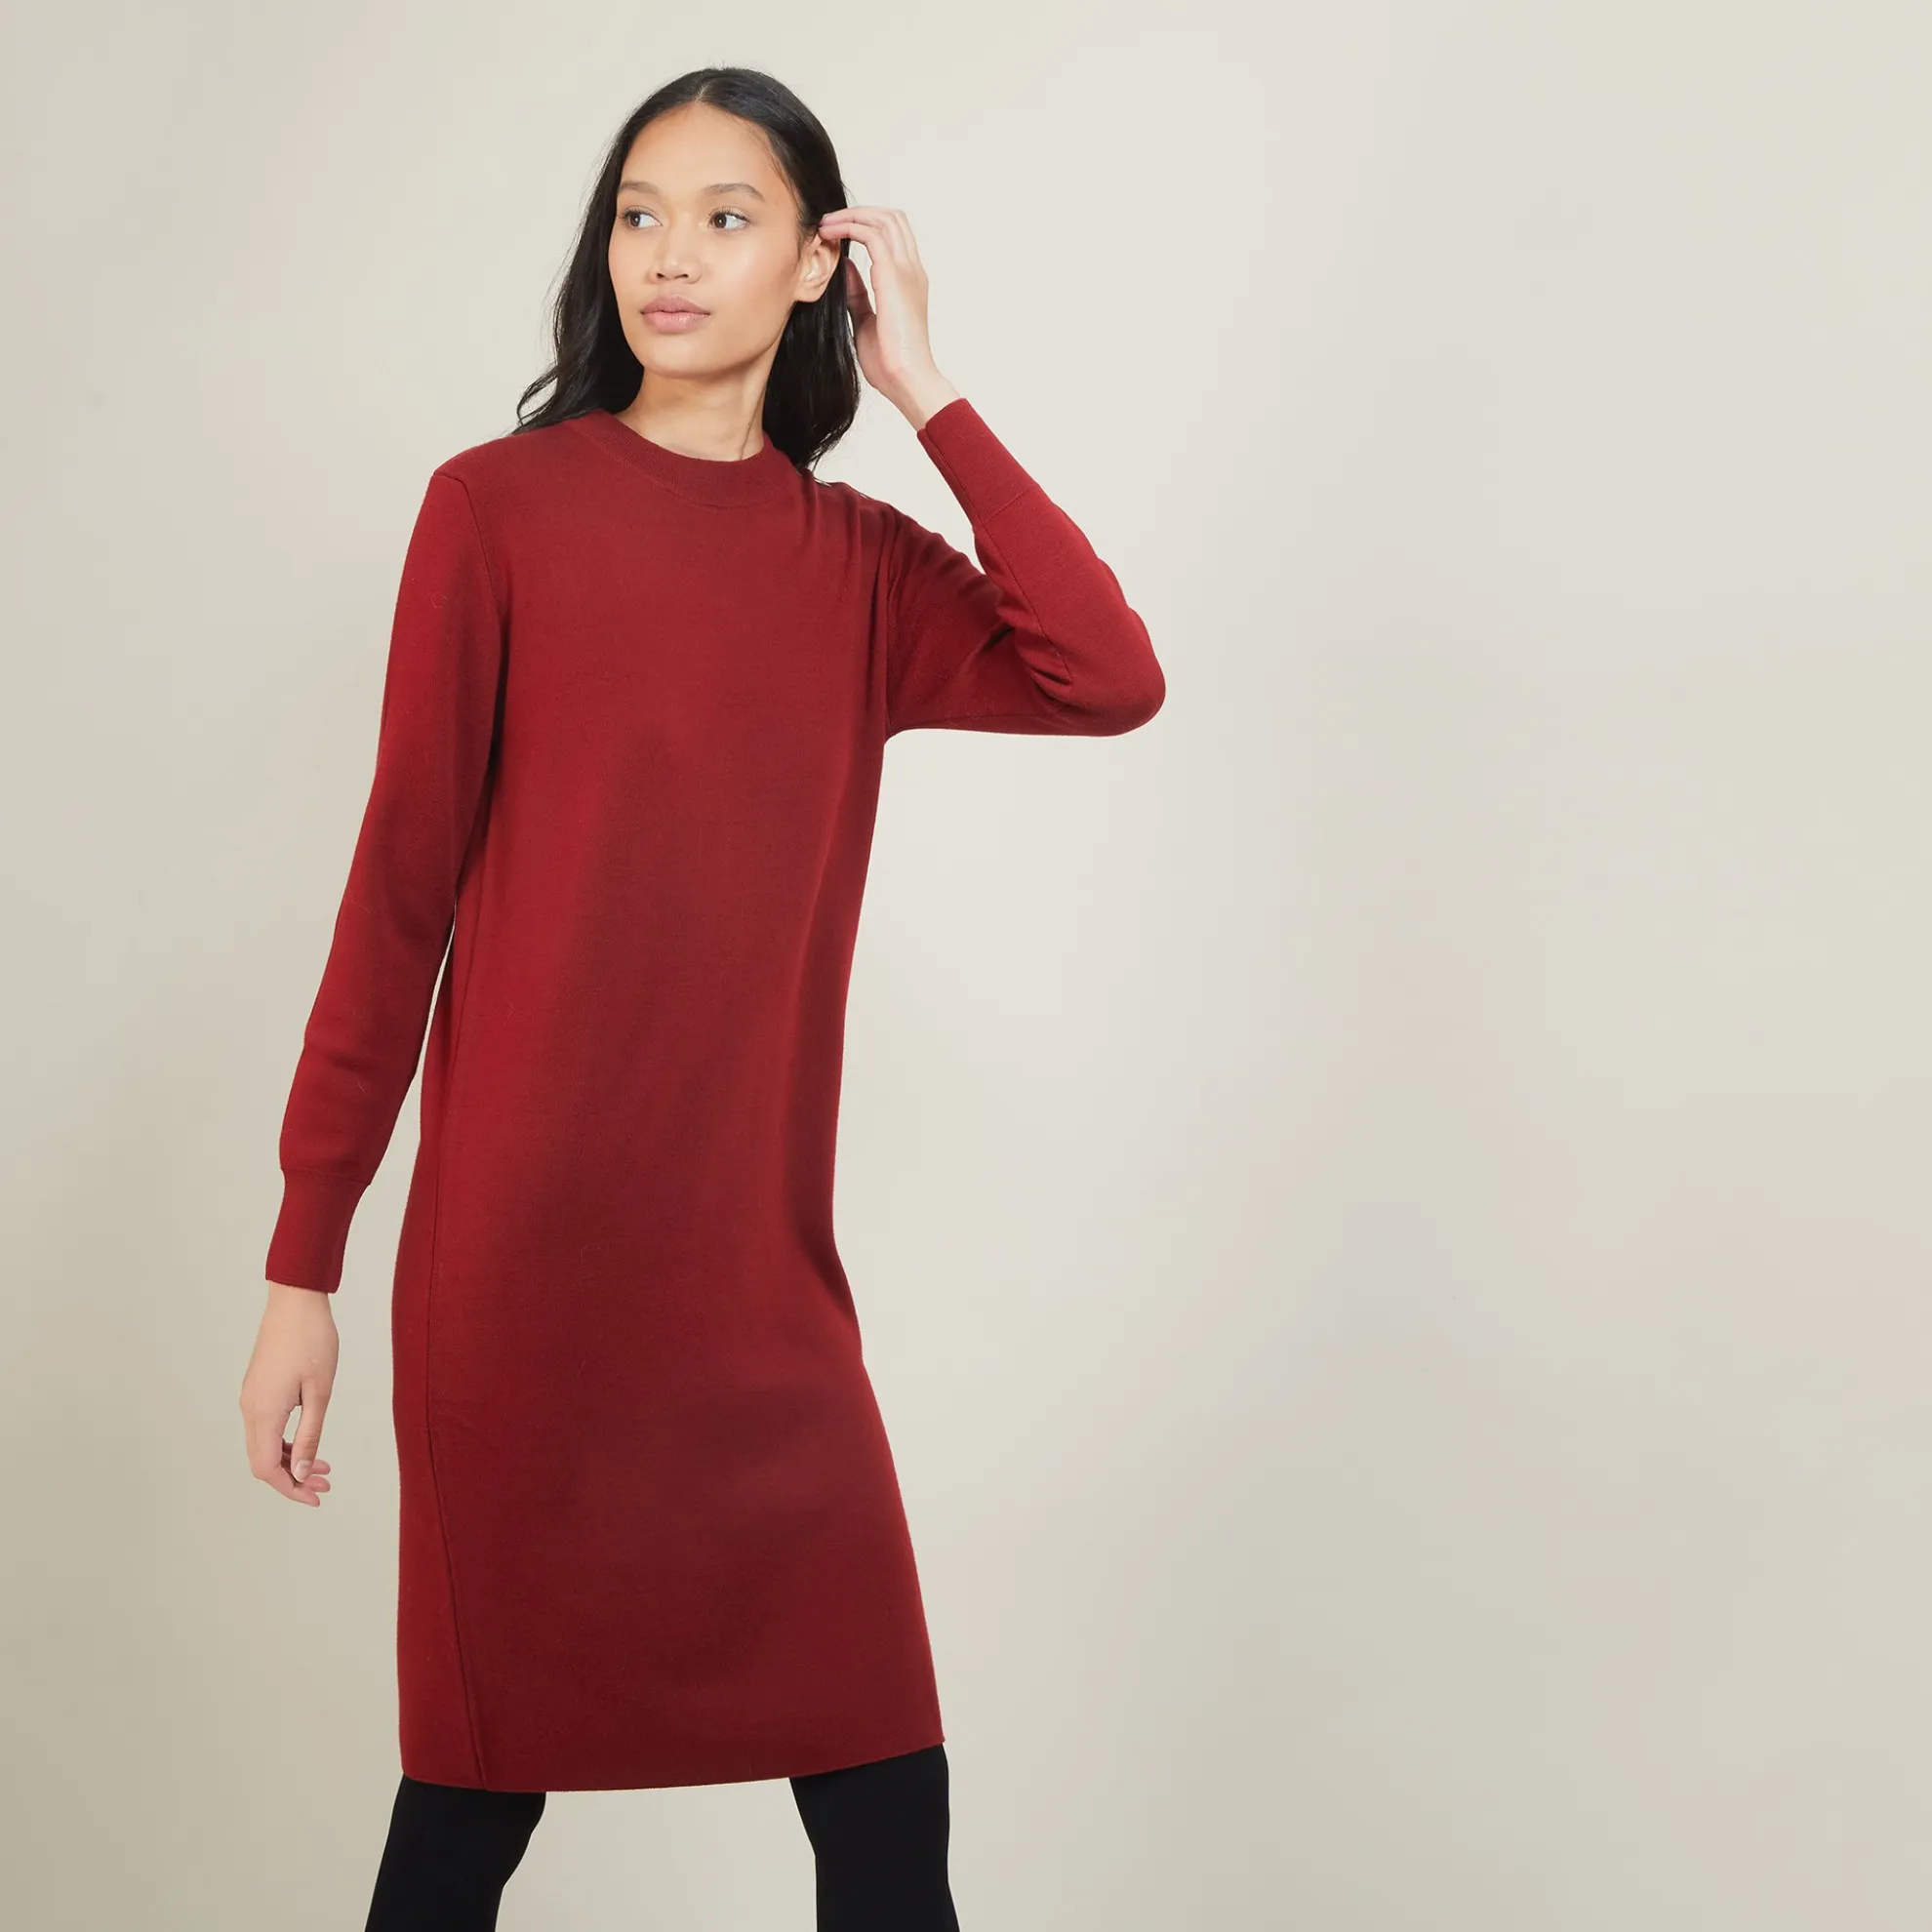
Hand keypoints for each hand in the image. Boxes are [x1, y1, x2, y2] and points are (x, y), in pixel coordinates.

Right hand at [240, 1281, 338, 1506]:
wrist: (296, 1301)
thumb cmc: (313, 1341)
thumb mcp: (320, 1392)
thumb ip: (309, 1435)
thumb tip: (300, 1473)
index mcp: (263, 1412)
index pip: (266, 1468)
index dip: (289, 1489)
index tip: (316, 1497)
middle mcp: (249, 1408)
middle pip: (262, 1461)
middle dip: (292, 1478)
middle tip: (325, 1484)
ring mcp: (251, 1398)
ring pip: (263, 1444)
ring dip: (290, 1460)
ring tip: (323, 1467)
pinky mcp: (257, 1388)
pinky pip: (265, 1427)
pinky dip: (285, 1441)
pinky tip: (308, 1442)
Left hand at [815, 205, 960, 427]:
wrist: (907, 379)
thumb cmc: (890, 361)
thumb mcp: (866, 320)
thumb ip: (858, 292)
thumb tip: (845, 266)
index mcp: (909, 281)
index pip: (894, 235)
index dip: (865, 224)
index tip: (836, 232)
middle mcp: (912, 270)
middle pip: (892, 218)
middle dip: (859, 212)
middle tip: (829, 221)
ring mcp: (906, 271)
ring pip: (884, 219)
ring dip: (852, 215)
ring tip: (825, 224)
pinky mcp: (894, 277)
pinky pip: (873, 235)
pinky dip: (850, 227)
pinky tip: (829, 235)